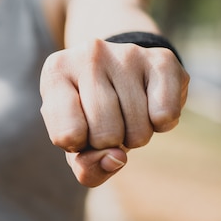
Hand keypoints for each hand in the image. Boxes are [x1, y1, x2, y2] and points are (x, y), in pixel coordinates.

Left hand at [40, 38, 188, 186]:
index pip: (67, 136)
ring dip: (135, 135)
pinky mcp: (162, 59)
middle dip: (109, 143)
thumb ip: (85, 166)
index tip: (78, 129)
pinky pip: (165, 116)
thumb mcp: (75, 141)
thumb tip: (115, 158)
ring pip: (137, 130)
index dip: (78, 146)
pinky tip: (150, 105)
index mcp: (55, 72)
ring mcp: (126, 54)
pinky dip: (161, 125)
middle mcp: (89, 55)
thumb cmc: (87, 112)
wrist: (118, 67)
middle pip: (105, 135)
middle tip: (107, 121)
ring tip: (126, 112)